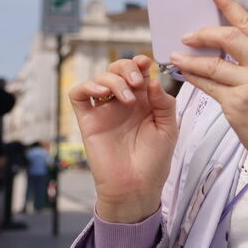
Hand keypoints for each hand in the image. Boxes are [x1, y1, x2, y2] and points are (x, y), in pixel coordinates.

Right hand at [69, 54, 177, 222]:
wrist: (137, 185)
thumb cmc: (155, 160)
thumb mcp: (169, 128)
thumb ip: (164, 103)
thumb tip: (152, 80)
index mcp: (145, 102)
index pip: (139, 73)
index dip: (140, 63)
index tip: (147, 63)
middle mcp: (123, 103)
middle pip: (117, 70)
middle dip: (127, 67)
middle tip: (137, 81)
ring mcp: (105, 110)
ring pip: (99, 78)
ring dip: (114, 80)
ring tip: (128, 98)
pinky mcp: (88, 120)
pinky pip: (78, 95)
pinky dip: (86, 86)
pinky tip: (100, 92)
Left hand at [172, 0, 247, 177]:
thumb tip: (222, 45)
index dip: (227, 3)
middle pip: (229, 37)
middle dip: (204, 33)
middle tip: (187, 35)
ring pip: (213, 63)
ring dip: (190, 58)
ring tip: (177, 56)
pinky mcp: (238, 105)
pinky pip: (208, 86)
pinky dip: (193, 78)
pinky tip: (185, 75)